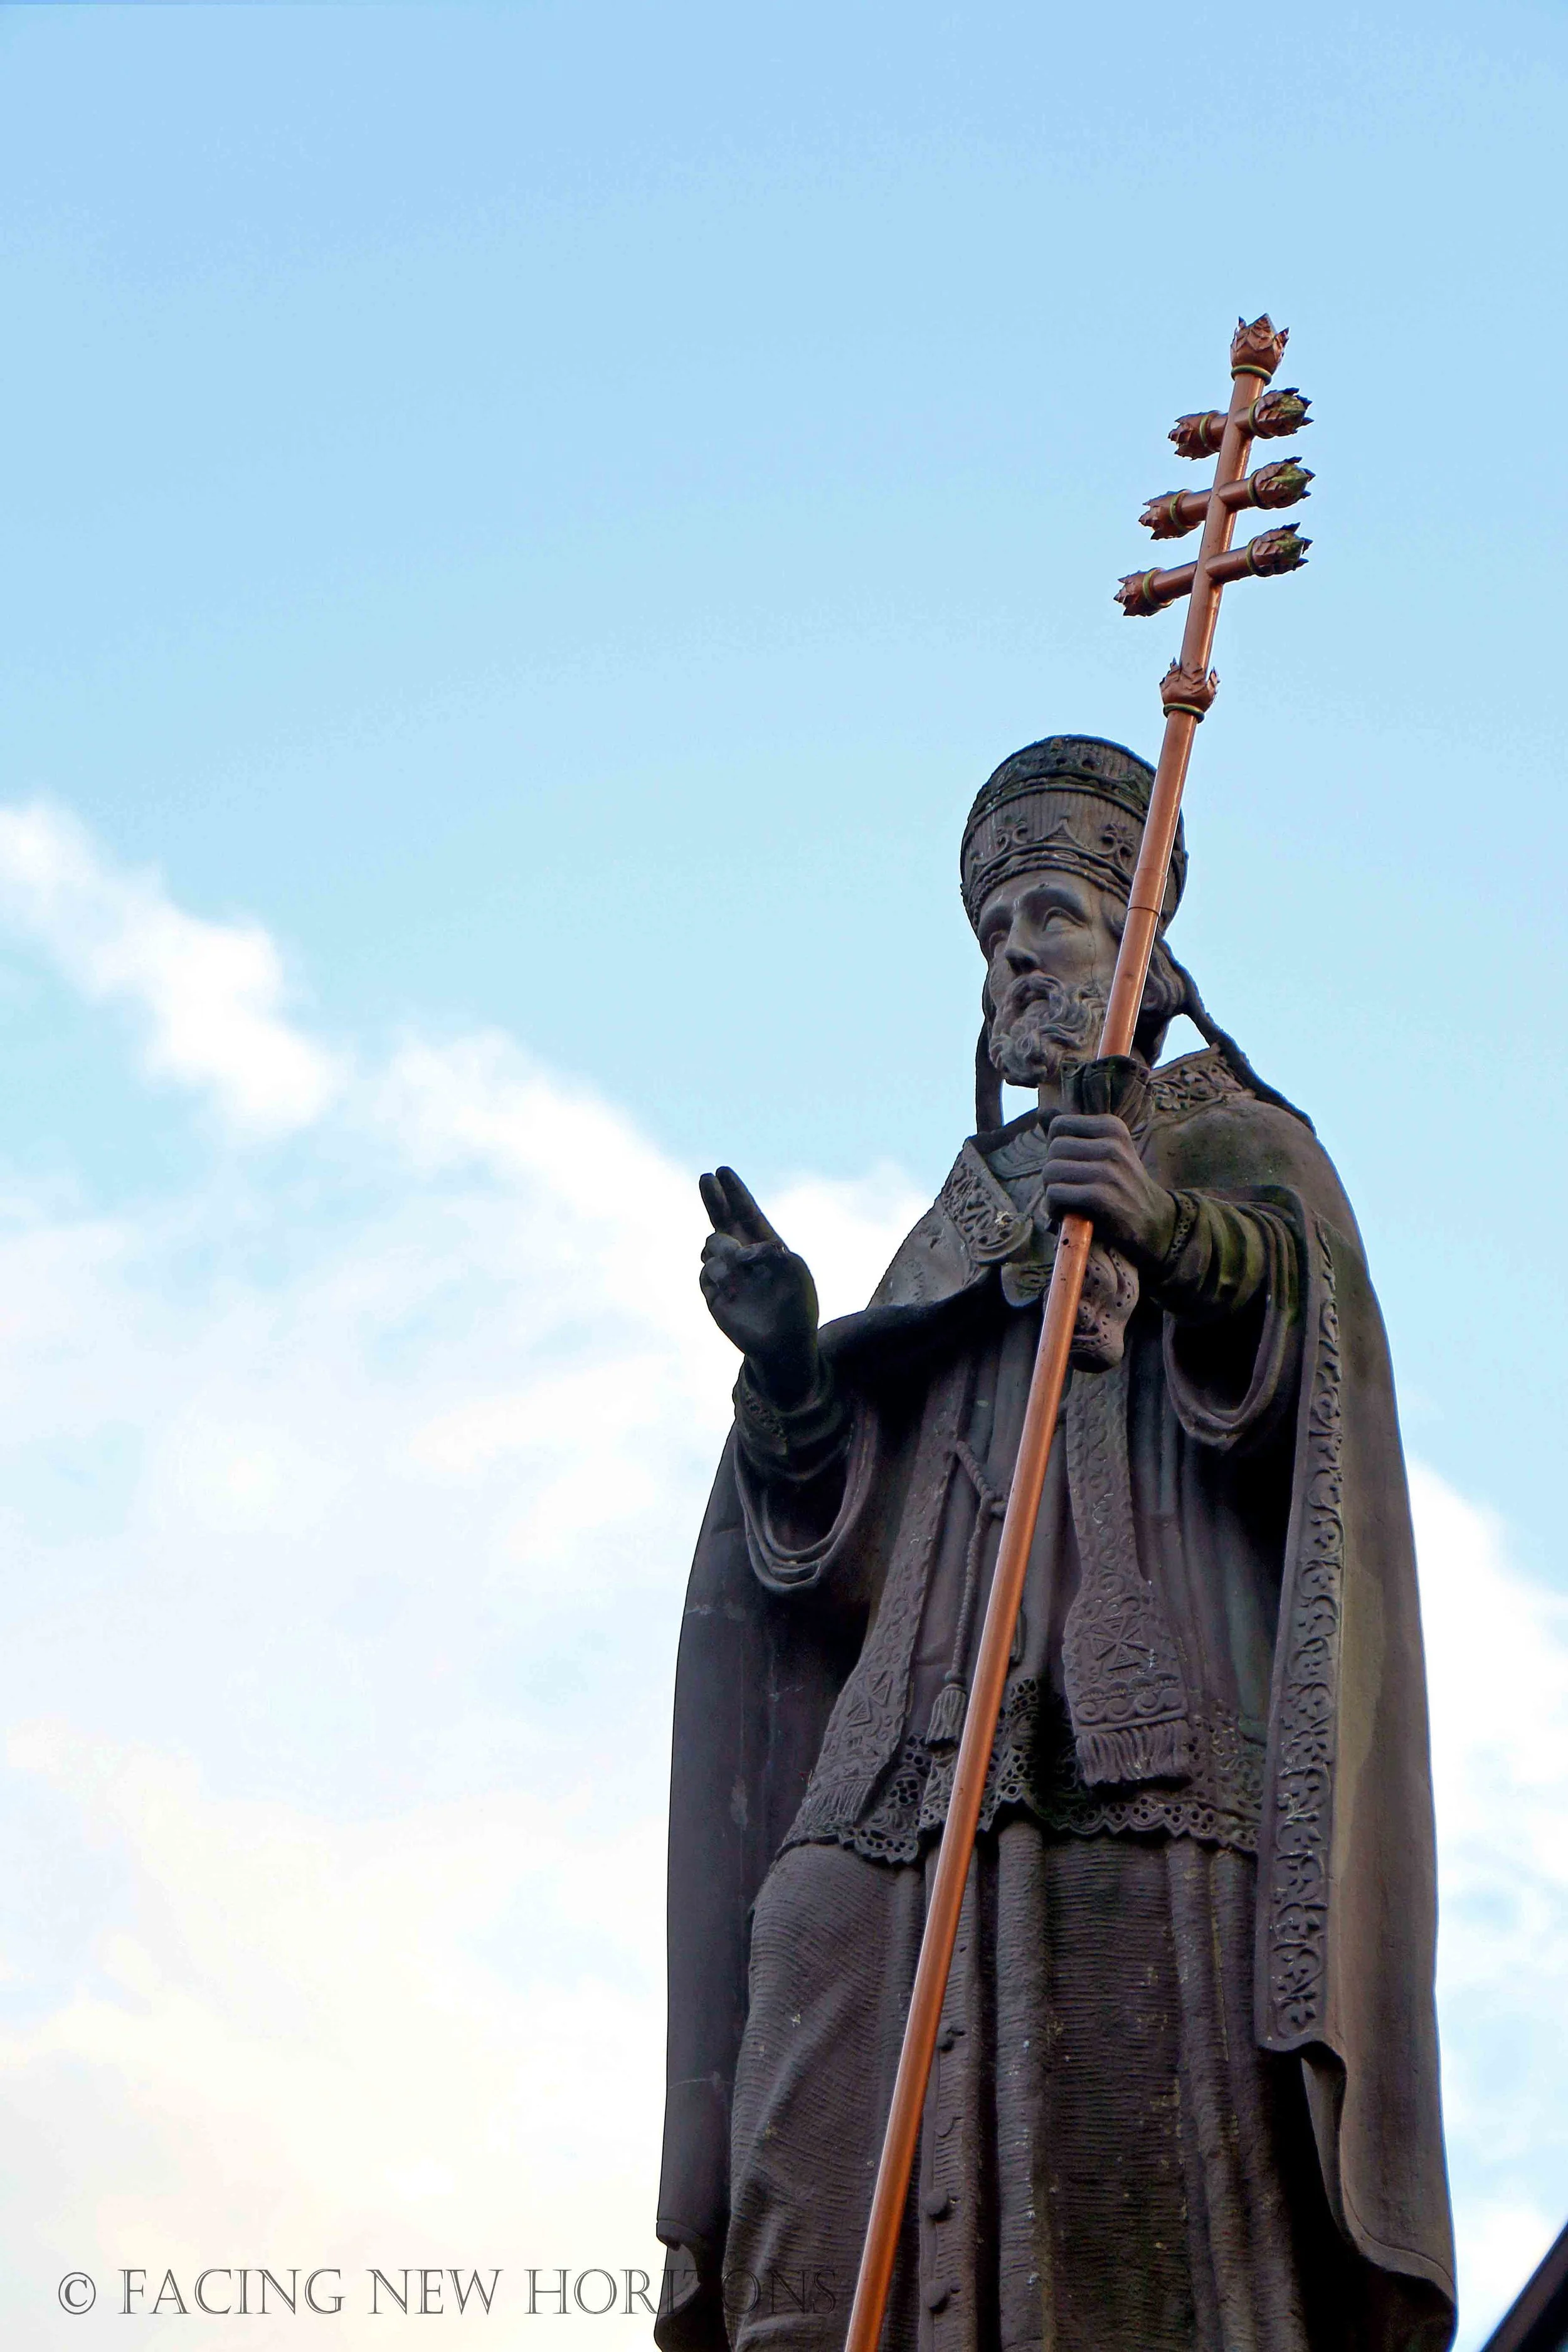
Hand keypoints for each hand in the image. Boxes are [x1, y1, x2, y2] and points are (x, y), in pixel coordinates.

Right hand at [698, 1166, 820, 1405]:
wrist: (783, 1345)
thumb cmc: (796, 1307)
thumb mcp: (796, 1272)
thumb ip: (773, 1252)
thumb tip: (743, 1247)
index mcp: (765, 1246)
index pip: (747, 1213)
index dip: (735, 1192)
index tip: (722, 1171)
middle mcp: (743, 1256)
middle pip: (722, 1220)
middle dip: (713, 1199)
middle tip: (705, 1178)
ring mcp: (726, 1274)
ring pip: (710, 1245)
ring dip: (722, 1247)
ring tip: (736, 1260)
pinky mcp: (713, 1293)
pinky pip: (705, 1272)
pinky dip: (717, 1273)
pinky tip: (729, 1285)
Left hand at [1042, 1113, 1178, 1265]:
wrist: (1153, 1221)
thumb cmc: (1120, 1186)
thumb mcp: (1108, 1151)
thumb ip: (1078, 1135)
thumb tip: (1041, 1112)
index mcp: (1112, 1126)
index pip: (1058, 1125)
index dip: (1055, 1149)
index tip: (1069, 1166)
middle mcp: (1112, 1144)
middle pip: (1054, 1149)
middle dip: (1052, 1172)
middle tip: (1066, 1189)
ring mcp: (1108, 1170)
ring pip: (1051, 1171)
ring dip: (1050, 1192)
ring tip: (1065, 1203)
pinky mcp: (1101, 1196)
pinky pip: (1056, 1193)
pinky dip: (1053, 1208)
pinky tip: (1066, 1216)